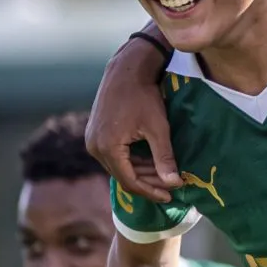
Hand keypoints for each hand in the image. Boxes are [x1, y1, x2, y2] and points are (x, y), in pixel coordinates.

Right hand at [88, 36, 181, 203]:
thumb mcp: (158, 129)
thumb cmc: (144, 97)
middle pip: (123, 176)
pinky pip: (115, 156)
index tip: (170, 196)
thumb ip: (164, 158)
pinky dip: (132, 161)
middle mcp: (94, 147)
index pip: (130, 181)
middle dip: (148, 183)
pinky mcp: (95, 134)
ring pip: (119, 167)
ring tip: (165, 176)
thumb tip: (173, 184)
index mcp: (107, 148)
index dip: (151, 191)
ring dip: (141, 172)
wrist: (127, 70)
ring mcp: (92, 140)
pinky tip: (151, 162)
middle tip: (171, 186)